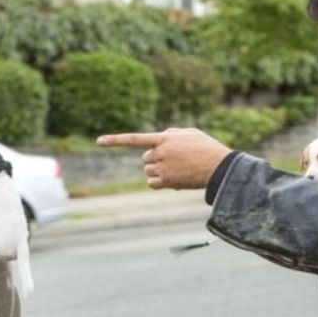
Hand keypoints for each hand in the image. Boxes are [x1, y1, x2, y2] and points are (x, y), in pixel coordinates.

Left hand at [96, 128, 231, 189]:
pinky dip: (159, 183)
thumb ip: (172, 133)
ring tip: (177, 170)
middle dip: (155, 160)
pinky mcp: (166, 181)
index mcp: (164, 138)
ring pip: (148, 171)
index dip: (115, 140)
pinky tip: (173, 179)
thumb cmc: (207, 148)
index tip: (98, 142)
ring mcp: (162, 167)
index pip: (135, 138)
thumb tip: (160, 136)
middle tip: (173, 161)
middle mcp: (160, 152)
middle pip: (145, 158)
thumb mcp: (190, 133)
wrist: (219, 167)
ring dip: (158, 171)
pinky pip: (151, 183)